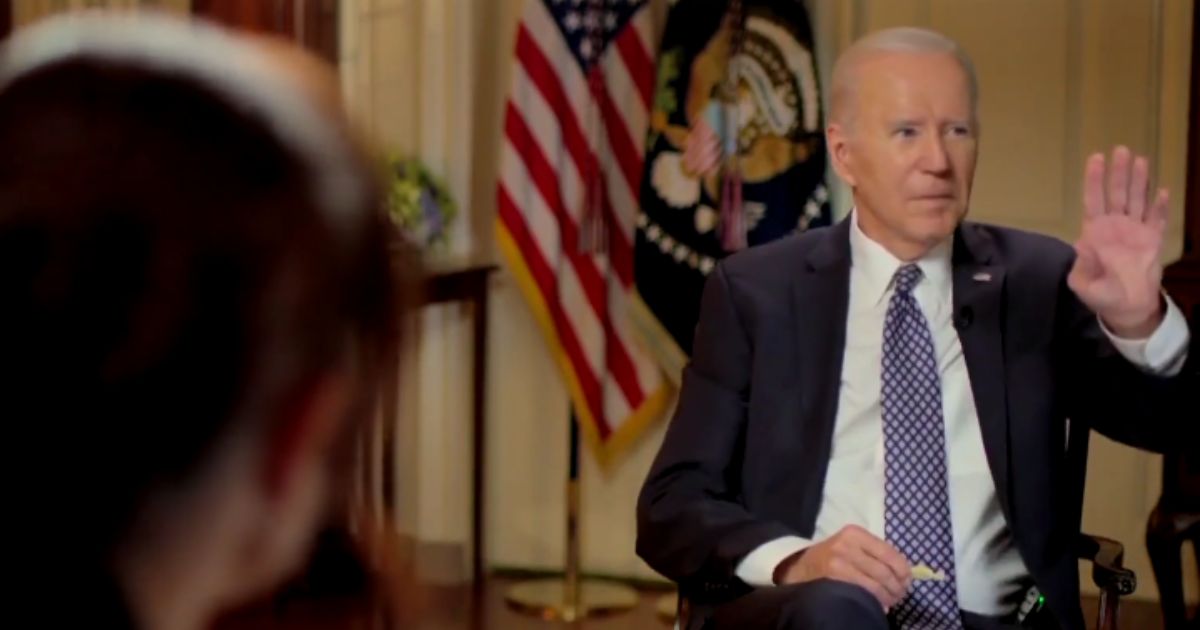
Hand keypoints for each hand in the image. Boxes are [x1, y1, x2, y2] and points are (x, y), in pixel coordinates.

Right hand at [773, 525, 911, 610]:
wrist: (800, 567)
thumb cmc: (832, 556)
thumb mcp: (851, 545)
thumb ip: (875, 553)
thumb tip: (905, 575)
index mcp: (856, 533)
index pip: (890, 553)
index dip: (903, 571)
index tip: (907, 581)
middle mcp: (847, 545)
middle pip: (884, 571)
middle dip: (897, 587)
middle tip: (900, 595)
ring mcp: (839, 562)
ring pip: (876, 584)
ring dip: (889, 596)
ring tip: (891, 601)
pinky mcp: (833, 578)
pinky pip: (863, 592)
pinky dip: (875, 601)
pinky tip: (879, 604)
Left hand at [1067, 146, 1168, 337]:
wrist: (1128, 307)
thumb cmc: (1101, 295)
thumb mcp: (1083, 284)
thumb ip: (1081, 266)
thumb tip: (1081, 244)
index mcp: (1095, 234)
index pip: (1093, 201)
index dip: (1094, 180)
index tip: (1096, 158)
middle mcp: (1115, 227)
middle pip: (1116, 194)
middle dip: (1118, 172)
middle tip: (1121, 150)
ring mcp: (1135, 231)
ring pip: (1137, 200)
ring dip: (1139, 181)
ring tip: (1140, 160)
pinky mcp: (1153, 239)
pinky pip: (1157, 219)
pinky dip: (1159, 206)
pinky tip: (1161, 190)